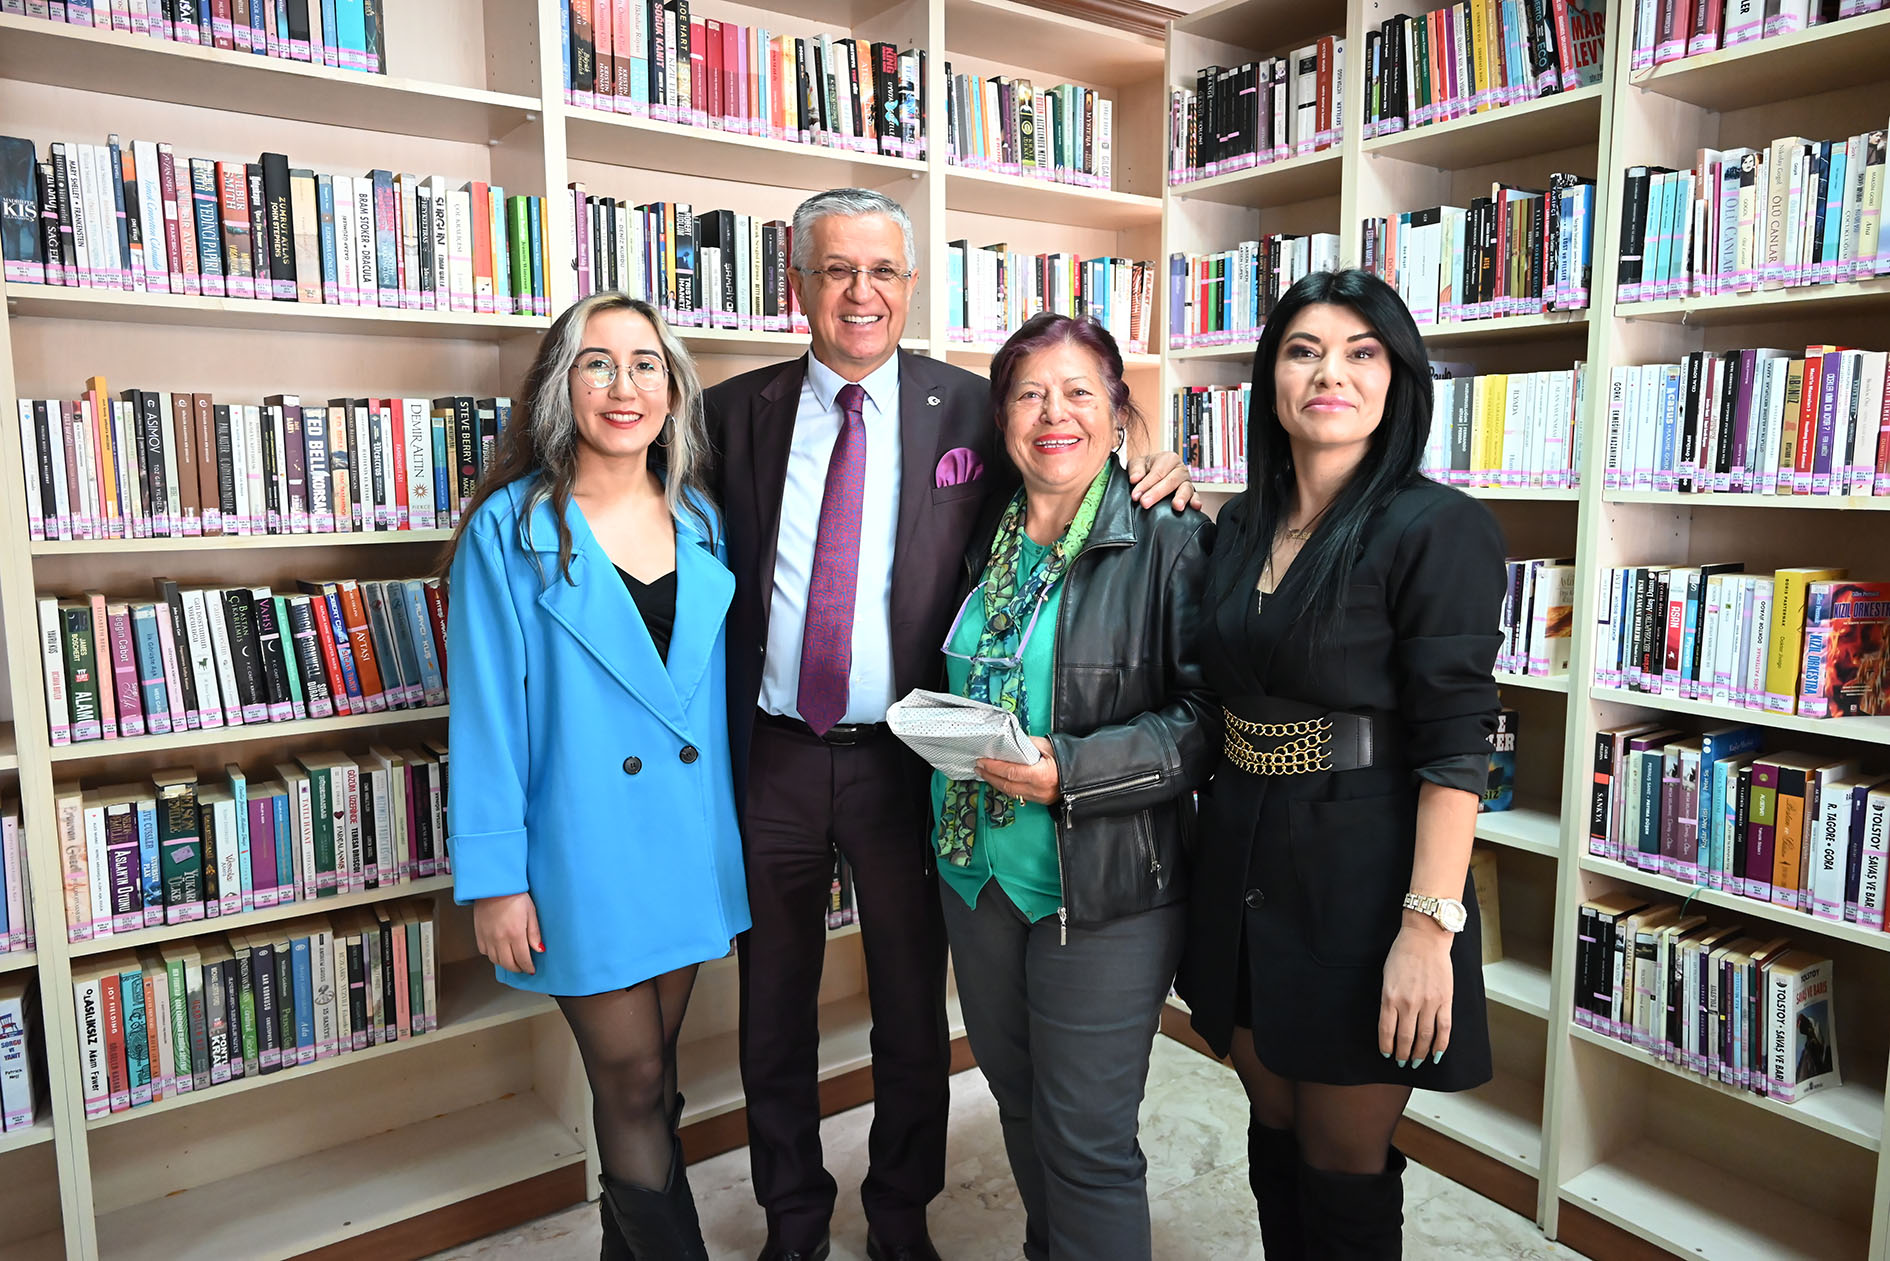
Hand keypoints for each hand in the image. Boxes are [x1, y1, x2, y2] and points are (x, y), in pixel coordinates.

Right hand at [473, 891, 543, 975]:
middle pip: (508, 963)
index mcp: (515, 934)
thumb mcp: (531, 912)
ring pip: (495, 960)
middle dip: (517, 968)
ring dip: (505, 963)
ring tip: (512, 961)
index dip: (528, 967)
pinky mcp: (479, 934)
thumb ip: (534, 933)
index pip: (522, 959)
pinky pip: (484, 951)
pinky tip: (498, 951)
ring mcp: (488, 937)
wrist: (494, 886)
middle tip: (523, 967)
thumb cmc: (514, 895)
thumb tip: (539, 949)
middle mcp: (500, 939)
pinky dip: (492, 955)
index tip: (531, 969)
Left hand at [975, 736, 1059, 805]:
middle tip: (978, 766)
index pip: (1010, 772)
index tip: (982, 760)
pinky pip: (1018, 794)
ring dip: (995, 782)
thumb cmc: (1067, 758)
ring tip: (984, 773)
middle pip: (1006, 784)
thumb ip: (1027, 745)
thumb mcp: (1047, 746)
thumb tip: (1010, 743)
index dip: (993, 767)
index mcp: (1040, 775)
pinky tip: (998, 780)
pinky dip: (1006, 786)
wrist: (1084, 774)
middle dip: (989, 775)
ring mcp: (1038, 797)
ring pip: (1010, 792)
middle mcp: (1037, 789)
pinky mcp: (1039, 800)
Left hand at [1127, 450, 1201, 511]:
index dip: (1146, 484)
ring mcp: (1187, 482)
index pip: (1157, 472)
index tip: (1136, 495)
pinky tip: (1195, 507)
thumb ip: (1135, 469)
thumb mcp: (1138, 464)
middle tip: (1145, 503)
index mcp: (1168, 459)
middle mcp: (1180, 469)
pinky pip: (1195, 497)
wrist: (1153, 473)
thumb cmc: (1146, 468)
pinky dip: (1196, 501)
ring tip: (1177, 506)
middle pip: (1171, 480)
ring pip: (1186, 488)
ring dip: (1181, 497)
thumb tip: (1135, 479)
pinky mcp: (1191, 493)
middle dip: (1157, 493)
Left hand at [1378, 919, 1453, 1066]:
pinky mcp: (1445, 1000)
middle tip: (1402, 1062)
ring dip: (1420, 1053)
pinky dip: (1440, 1044)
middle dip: (1403, 1054)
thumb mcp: (1387, 976)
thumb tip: (1392, 1022)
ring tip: (1417, 1062)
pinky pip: (1444, 1028)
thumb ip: (1389, 999)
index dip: (1387, 1046)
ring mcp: (1429, 1003)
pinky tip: (1436, 1054)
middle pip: (1406, 1038)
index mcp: (1390, 996)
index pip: (1387, 1030)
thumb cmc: (1402, 954)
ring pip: (1425, 1037)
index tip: (1387, 1054)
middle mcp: (1409, 1003)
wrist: (1425, 938)